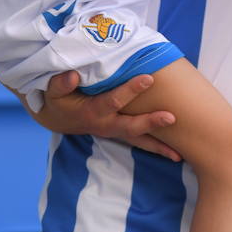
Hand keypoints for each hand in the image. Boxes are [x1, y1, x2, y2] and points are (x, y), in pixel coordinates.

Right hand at [32, 70, 181, 160]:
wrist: (58, 117)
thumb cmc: (59, 99)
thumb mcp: (53, 91)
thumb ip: (61, 84)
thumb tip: (73, 76)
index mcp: (92, 112)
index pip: (113, 101)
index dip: (130, 90)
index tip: (148, 78)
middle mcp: (106, 125)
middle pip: (130, 127)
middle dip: (150, 123)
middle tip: (171, 117)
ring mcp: (114, 132)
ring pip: (138, 141)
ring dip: (158, 147)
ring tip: (178, 155)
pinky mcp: (120, 134)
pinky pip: (139, 142)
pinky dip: (156, 148)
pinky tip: (175, 154)